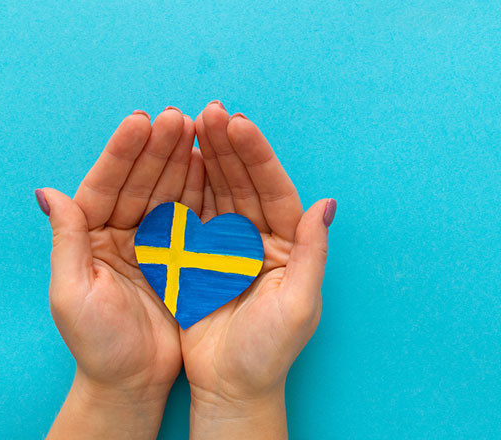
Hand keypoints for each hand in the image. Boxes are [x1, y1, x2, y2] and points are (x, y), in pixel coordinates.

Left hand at [38, 109, 203, 438]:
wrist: (132, 383)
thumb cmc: (97, 345)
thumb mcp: (72, 293)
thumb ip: (66, 240)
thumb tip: (46, 192)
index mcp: (90, 237)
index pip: (104, 185)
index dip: (122, 153)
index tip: (141, 120)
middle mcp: (119, 232)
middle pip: (139, 181)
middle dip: (157, 147)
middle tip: (178, 116)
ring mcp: (151, 241)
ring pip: (166, 191)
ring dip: (180, 160)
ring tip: (198, 128)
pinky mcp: (179, 255)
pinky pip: (189, 215)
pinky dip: (199, 189)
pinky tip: (210, 164)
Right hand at [181, 102, 336, 438]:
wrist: (232, 387)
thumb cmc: (270, 352)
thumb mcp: (299, 305)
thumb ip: (312, 253)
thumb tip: (327, 205)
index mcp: (288, 243)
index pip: (274, 189)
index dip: (257, 156)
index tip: (238, 123)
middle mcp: (259, 237)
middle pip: (244, 182)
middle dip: (228, 147)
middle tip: (209, 112)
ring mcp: (227, 244)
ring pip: (216, 191)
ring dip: (205, 158)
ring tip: (188, 123)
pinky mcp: (198, 256)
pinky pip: (190, 214)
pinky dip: (182, 188)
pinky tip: (173, 161)